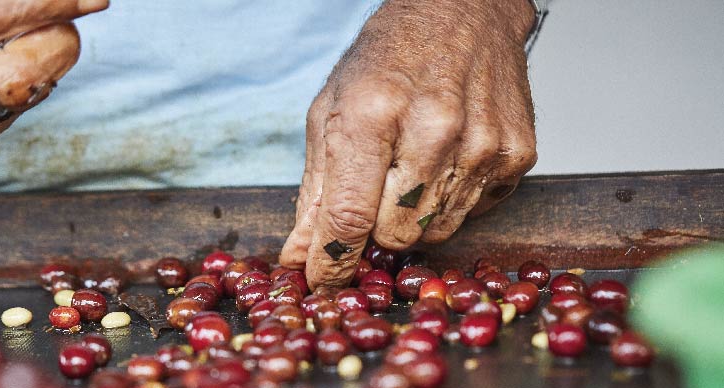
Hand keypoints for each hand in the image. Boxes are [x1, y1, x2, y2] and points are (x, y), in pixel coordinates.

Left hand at [280, 0, 537, 289]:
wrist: (462, 11)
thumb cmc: (388, 58)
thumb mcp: (331, 111)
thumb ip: (315, 191)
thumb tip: (299, 256)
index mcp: (372, 112)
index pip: (349, 215)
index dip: (331, 261)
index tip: (320, 281)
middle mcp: (433, 128)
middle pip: (394, 234)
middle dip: (375, 228)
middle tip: (374, 192)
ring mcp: (482, 143)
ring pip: (434, 232)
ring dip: (414, 215)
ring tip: (411, 166)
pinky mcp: (517, 154)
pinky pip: (473, 213)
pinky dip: (452, 199)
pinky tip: (446, 158)